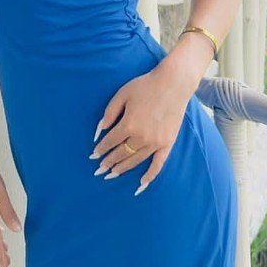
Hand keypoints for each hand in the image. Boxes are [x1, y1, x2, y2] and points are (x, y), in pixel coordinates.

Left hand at [88, 64, 190, 193]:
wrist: (173, 83)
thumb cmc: (145, 85)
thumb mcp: (122, 94)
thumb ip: (109, 112)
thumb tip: (99, 130)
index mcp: (128, 124)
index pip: (110, 142)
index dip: (101, 149)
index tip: (93, 155)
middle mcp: (141, 137)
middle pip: (121, 153)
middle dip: (108, 162)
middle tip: (99, 170)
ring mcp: (155, 142)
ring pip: (135, 160)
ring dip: (123, 168)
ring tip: (112, 174)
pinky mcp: (168, 143)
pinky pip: (158, 164)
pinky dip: (150, 175)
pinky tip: (141, 183)